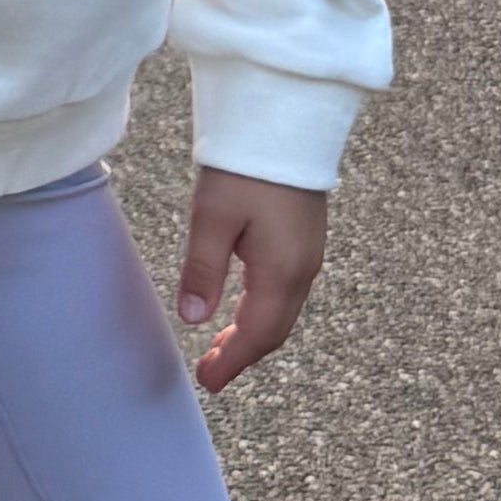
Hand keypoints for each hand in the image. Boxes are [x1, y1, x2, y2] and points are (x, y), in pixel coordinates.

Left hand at [171, 169, 326, 390]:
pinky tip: (242, 304)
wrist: (288, 117)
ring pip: (281, 309)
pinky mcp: (305, 235)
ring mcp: (308, 252)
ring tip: (220, 346)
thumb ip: (203, 269)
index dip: (232, 363)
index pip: (257, 335)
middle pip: (274, 328)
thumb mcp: (213, 215)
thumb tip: (191, 318)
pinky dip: (262, 308)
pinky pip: (286, 288)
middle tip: (210, 372)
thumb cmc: (248, 164)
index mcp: (282, 271)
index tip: (207, 383)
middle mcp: (303, 268)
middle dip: (243, 354)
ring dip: (252, 332)